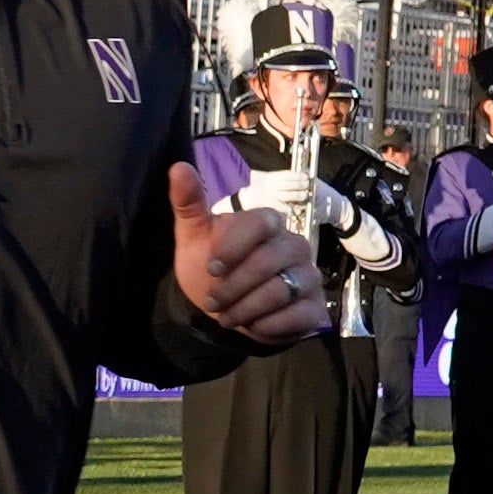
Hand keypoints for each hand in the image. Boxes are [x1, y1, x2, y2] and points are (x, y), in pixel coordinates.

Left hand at [173, 161, 327, 344]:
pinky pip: (295, 316)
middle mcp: (294, 246)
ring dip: (244, 310)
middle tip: (211, 301)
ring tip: (226, 316)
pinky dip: (266, 326)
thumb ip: (188, 202)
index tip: (211, 268)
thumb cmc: (210, 268)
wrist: (222, 310)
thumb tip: (178, 167)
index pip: (261, 223)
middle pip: (267, 262)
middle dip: (232, 287)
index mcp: (268, 223)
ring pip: (279, 292)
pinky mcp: (314, 307)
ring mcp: (309, 276)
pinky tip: (252, 325)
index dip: (233, 247)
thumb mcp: (193, 236)